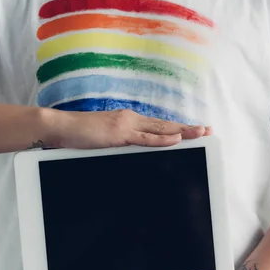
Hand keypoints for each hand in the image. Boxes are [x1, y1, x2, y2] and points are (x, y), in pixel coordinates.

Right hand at [46, 108, 211, 148]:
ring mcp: (125, 126)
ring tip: (201, 133)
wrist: (60, 127)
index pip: (157, 126)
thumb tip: (129, 149)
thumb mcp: (103, 139)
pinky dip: (162, 139)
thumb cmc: (78, 135)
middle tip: (208, 130)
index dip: (177, 128)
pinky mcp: (118, 135)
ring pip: (160, 130)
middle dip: (187, 129)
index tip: (193, 130)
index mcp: (127, 121)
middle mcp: (130, 120)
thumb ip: (119, 143)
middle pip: (164, 126)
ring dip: (182, 132)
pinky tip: (176, 139)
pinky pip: (144, 138)